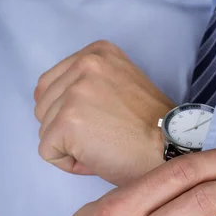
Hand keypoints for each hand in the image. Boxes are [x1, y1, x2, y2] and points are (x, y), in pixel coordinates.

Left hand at [34, 40, 174, 185]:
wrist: (171, 150)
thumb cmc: (152, 129)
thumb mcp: (122, 85)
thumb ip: (90, 84)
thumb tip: (55, 106)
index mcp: (97, 52)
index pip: (52, 84)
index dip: (70, 112)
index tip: (102, 121)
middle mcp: (84, 65)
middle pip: (43, 106)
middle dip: (66, 129)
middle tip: (104, 137)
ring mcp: (74, 93)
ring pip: (44, 129)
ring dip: (69, 146)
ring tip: (103, 147)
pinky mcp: (67, 122)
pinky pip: (48, 152)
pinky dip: (69, 163)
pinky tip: (97, 160)